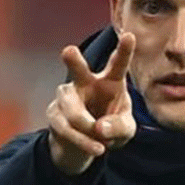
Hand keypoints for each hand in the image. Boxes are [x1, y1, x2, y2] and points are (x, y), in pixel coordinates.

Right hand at [46, 33, 136, 174]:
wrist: (86, 145)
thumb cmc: (111, 128)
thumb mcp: (126, 131)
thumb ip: (120, 127)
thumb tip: (100, 128)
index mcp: (110, 81)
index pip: (118, 64)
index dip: (124, 50)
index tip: (130, 36)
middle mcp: (86, 83)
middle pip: (78, 70)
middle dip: (73, 61)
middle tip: (68, 51)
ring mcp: (67, 97)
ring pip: (73, 110)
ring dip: (88, 128)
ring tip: (102, 144)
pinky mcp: (54, 113)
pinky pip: (66, 128)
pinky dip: (83, 141)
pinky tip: (97, 149)